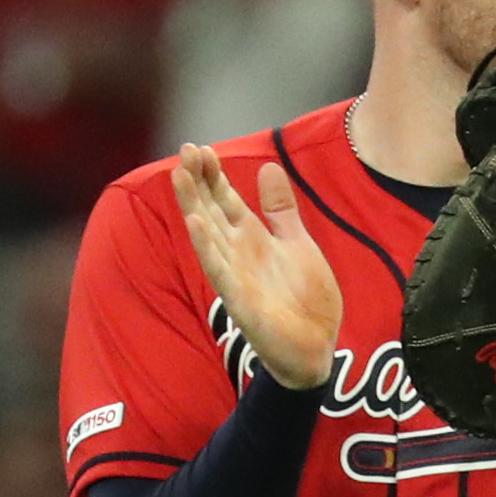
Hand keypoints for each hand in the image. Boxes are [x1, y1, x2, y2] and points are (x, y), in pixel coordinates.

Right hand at [170, 145, 339, 389]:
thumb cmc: (303, 299)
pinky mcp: (240, 300)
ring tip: (179, 175)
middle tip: (185, 149)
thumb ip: (281, 209)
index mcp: (252, 238)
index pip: (226, 199)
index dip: (213, 175)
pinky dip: (207, 247)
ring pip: (208, 235)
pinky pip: (219, 270)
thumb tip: (267, 166)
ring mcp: (235, 276)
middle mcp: (238, 253)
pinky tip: (195, 223)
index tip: (201, 148)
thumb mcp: (296, 243)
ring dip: (193, 205)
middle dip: (198, 181)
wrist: (316, 348)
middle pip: (212, 210)